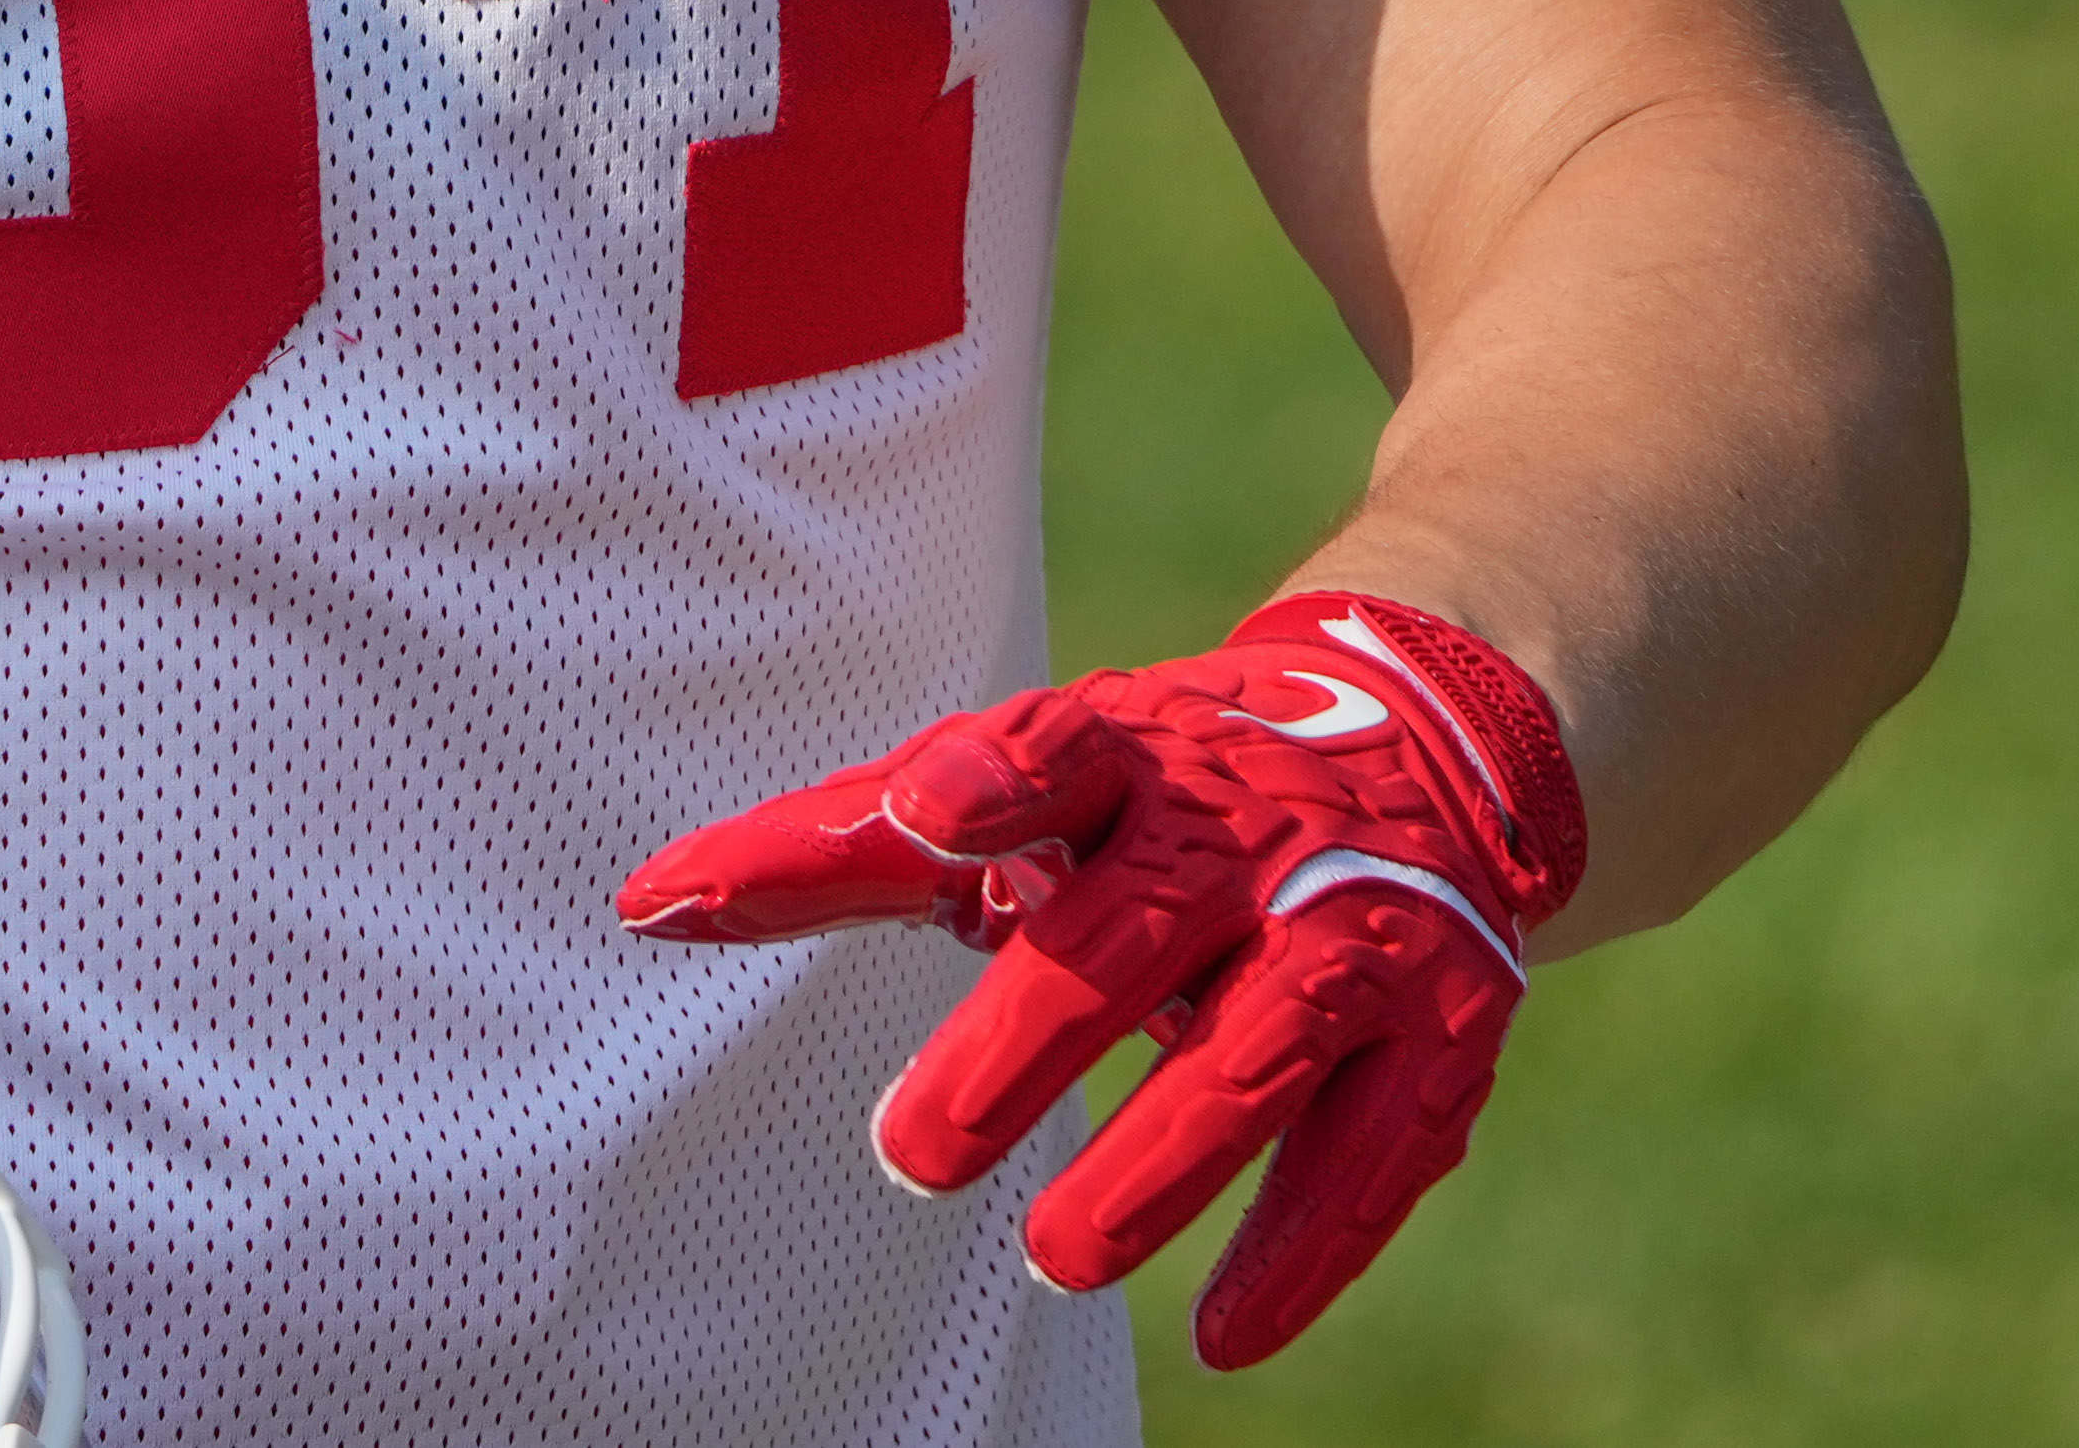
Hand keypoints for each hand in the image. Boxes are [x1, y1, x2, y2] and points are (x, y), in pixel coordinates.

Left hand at [620, 590, 1587, 1369]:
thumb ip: (841, 848)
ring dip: (1162, 1162)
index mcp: (1126, 755)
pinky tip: (1224, 1332)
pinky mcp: (1437, 1029)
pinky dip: (1303, 1247)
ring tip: (1057, 1256)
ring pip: (1261, 1050)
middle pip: (1134, 932)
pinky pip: (1376, 1153)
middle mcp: (1242, 834)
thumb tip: (641, 904)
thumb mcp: (1017, 791)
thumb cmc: (1144, 796)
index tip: (930, 812)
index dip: (995, 782)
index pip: (1056, 751)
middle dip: (1029, 1041)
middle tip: (913, 1151)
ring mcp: (1352, 930)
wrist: (1417, 745)